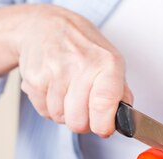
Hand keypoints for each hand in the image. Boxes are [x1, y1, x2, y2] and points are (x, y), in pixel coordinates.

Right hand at [14, 5, 131, 136]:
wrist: (45, 26)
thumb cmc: (81, 46)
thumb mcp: (110, 61)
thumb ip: (121, 93)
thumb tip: (127, 121)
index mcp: (106, 63)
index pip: (104, 103)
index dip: (103, 125)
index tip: (103, 129)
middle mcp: (81, 65)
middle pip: (78, 121)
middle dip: (81, 122)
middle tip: (83, 107)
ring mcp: (55, 71)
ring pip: (60, 118)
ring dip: (63, 113)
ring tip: (66, 93)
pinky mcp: (34, 78)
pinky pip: (43, 111)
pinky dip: (48, 106)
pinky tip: (52, 89)